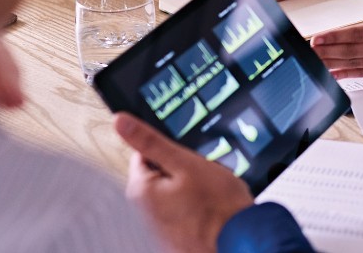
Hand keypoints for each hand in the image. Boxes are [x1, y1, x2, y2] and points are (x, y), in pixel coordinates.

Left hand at [115, 113, 253, 252]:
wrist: (241, 239)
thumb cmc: (218, 207)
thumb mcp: (185, 163)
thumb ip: (151, 142)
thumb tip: (121, 121)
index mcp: (142, 190)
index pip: (143, 154)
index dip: (168, 150)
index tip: (186, 156)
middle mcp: (146, 213)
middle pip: (159, 175)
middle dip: (181, 170)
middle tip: (201, 175)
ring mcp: (162, 228)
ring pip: (173, 193)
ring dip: (189, 188)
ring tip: (208, 193)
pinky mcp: (176, 237)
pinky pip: (182, 211)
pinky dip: (195, 206)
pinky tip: (210, 208)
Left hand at [311, 0, 362, 78]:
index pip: (358, 33)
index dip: (336, 36)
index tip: (318, 38)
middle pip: (351, 49)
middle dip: (327, 50)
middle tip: (306, 51)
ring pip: (354, 62)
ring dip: (332, 62)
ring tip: (313, 62)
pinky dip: (347, 75)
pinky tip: (333, 75)